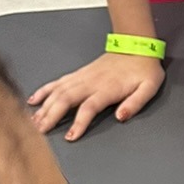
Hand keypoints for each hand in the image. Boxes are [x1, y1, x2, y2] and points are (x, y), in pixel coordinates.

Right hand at [29, 53, 164, 141]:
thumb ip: (135, 103)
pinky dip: (44, 91)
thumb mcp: (149, 87)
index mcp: (107, 88)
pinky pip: (57, 82)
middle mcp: (90, 82)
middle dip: (51, 116)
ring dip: (44, 106)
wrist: (136, 47)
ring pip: (58, 91)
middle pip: (65, 99)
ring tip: (34, 121)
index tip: (70, 137)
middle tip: (40, 132)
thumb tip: (121, 117)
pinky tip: (34, 100)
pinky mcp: (78, 74)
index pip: (88, 107)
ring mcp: (82, 77)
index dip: (78, 122)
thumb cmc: (144, 70)